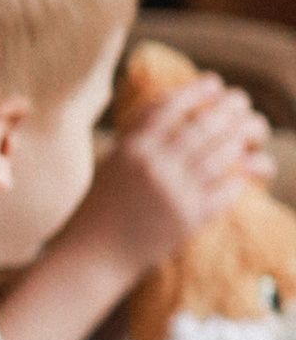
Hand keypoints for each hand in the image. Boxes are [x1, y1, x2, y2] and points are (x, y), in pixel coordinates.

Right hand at [71, 74, 273, 290]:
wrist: (93, 257)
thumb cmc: (98, 210)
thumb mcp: (110, 165)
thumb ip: (136, 140)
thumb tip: (166, 113)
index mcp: (131, 149)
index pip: (169, 108)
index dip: (195, 92)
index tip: (212, 82)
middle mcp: (154, 167)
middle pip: (202, 128)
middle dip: (227, 110)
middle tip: (240, 100)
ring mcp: (174, 193)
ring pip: (219, 157)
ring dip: (237, 141)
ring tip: (245, 132)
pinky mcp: (188, 219)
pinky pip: (223, 193)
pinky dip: (236, 180)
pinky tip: (244, 173)